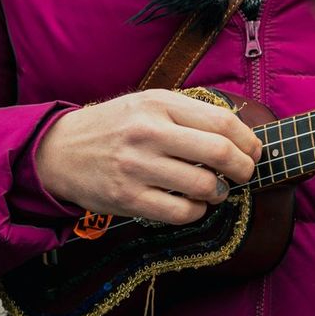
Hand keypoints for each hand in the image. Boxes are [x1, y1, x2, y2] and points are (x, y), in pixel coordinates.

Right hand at [35, 89, 261, 225]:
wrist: (60, 150)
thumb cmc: (114, 126)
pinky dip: (197, 211)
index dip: (248, 140)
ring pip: (204, 186)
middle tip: (245, 173)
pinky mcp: (128, 199)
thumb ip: (187, 113)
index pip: (222, 122)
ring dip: (221, 192)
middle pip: (220, 153)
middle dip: (244, 168)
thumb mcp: (147, 103)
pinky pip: (181, 212)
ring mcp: (138, 167)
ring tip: (216, 189)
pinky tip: (194, 203)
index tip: (254, 150)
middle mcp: (149, 132)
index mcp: (159, 104)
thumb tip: (237, 131)